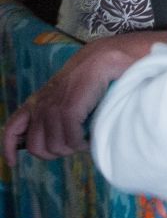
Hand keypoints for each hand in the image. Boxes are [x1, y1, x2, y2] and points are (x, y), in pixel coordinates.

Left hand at [2, 34, 153, 165]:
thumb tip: (53, 140)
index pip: (12, 128)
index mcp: (37, 101)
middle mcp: (41, 105)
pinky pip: (71, 139)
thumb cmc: (91, 76)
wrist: (105, 55)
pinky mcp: (69, 108)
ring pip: (55, 146)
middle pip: (36, 146)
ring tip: (85, 137)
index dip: (9, 149)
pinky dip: (81, 143)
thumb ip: (56, 111)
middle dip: (55, 152)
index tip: (14, 162)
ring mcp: (54, 106)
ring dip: (72, 148)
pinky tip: (90, 136)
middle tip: (73, 144)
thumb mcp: (66, 94)